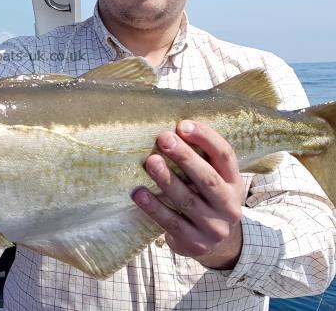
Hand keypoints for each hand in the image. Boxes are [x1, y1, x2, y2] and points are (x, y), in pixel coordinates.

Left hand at [131, 120, 244, 268]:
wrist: (215, 246)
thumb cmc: (204, 199)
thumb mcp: (212, 179)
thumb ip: (199, 158)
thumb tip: (170, 129)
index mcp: (234, 182)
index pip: (225, 156)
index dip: (205, 138)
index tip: (182, 125)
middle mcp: (229, 205)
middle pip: (207, 178)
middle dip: (185, 157)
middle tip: (164, 139)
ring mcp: (213, 228)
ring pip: (188, 201)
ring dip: (167, 180)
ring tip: (150, 162)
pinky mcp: (194, 244)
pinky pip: (171, 223)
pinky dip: (153, 207)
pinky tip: (138, 193)